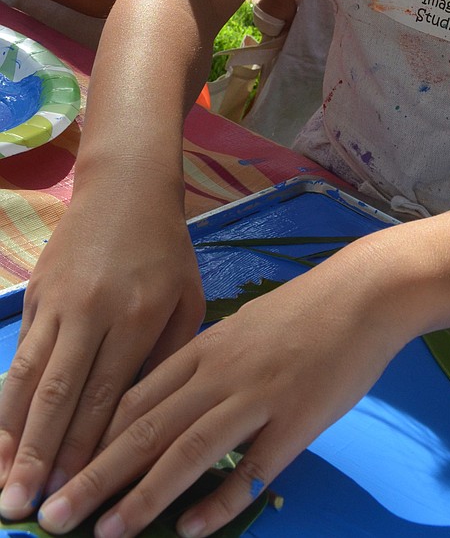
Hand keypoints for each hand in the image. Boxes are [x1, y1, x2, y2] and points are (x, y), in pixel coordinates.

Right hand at [0, 177, 204, 518]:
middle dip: (38, 457)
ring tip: (3, 484)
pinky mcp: (34, 295)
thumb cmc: (166, 251)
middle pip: (57, 394)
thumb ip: (166, 358)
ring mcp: (57, 302)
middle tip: (21, 510)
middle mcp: (91, 310)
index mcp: (137, 315)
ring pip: (26, 378)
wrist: (125, 188)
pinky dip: (7, 400)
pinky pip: (19, 355)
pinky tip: (2, 436)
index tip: (71, 496)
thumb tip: (142, 422)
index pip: (104, 395)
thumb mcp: (186, 299)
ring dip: (11, 436)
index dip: (84, 450)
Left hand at [34, 253, 406, 537]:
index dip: (92, 441)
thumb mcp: (242, 330)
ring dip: (143, 497)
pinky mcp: (296, 421)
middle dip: (97, 477)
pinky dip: (219, 502)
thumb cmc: (304, 313)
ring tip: (108, 534)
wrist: (365, 295)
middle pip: (147, 429)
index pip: (134, 399)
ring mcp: (258, 397)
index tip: (59, 474)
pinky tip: (191, 530)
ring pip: (188, 451)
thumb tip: (165, 410)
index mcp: (205, 348)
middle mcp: (221, 372)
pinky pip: (251, 469)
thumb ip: (204, 368)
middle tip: (56, 515)